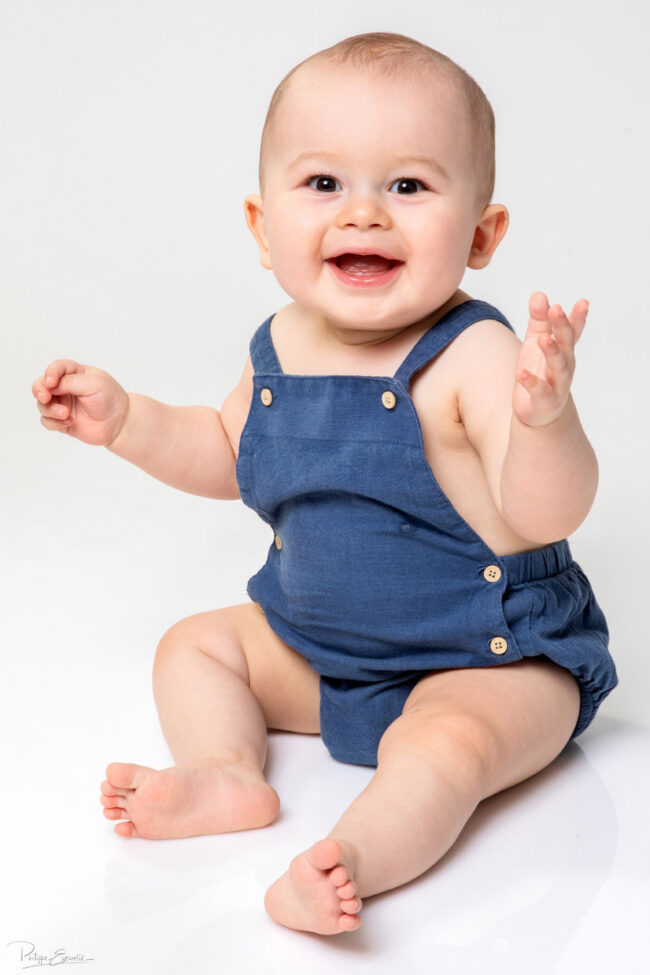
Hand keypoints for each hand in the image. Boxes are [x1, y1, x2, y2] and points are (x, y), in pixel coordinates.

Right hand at [32, 360, 129, 445]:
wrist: (120, 423)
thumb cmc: (110, 398)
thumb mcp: (93, 383)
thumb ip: (69, 382)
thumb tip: (49, 385)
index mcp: (74, 373)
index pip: (56, 368)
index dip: (50, 373)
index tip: (51, 382)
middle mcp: (65, 388)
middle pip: (41, 385)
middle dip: (39, 390)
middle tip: (45, 397)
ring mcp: (62, 404)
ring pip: (42, 405)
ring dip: (50, 409)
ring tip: (66, 414)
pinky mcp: (62, 421)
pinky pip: (47, 421)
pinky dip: (54, 422)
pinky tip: (69, 422)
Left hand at [513, 292, 587, 427]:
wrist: (538, 411)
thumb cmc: (539, 371)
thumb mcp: (535, 343)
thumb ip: (538, 320)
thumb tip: (539, 295)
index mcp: (563, 349)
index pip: (573, 331)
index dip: (577, 318)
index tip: (582, 302)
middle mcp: (565, 365)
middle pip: (566, 344)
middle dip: (562, 327)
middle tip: (556, 310)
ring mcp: (557, 384)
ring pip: (558, 367)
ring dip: (551, 352)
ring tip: (543, 339)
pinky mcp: (545, 400)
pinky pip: (539, 390)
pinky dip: (531, 382)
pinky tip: (520, 373)